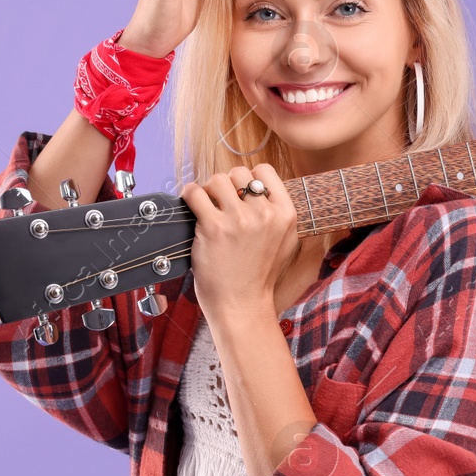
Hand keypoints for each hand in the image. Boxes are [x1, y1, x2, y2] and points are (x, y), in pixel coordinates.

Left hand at [181, 164, 299, 320]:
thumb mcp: (284, 241)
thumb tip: (259, 187)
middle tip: (220, 205)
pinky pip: (195, 194)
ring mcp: (239, 220)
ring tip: (206, 208)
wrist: (242, 304)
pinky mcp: (214, 228)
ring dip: (207, 191)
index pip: (264, 171)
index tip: (239, 194)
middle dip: (227, 186)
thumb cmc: (259, 275)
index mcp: (286, 214)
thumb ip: (276, 213)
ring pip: (216, 180)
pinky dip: (189, 197)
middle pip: (238, 173)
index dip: (248, 178)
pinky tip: (192, 208)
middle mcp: (265, 213)